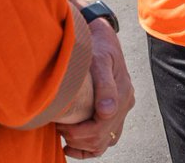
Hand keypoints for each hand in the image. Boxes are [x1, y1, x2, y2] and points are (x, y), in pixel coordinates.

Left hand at [57, 18, 135, 157]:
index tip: (61, 124)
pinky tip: (71, 144)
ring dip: (83, 144)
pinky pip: (106, 138)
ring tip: (65, 134)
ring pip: (105, 141)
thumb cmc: (97, 47)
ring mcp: (121, 108)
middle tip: (59, 127)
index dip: (79, 132)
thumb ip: (105, 86)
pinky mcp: (114, 111)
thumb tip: (107, 112)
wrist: (101, 36)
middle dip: (77, 138)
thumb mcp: (99, 61)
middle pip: (102, 138)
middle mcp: (125, 103)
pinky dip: (89, 147)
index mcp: (123, 92)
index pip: (101, 127)